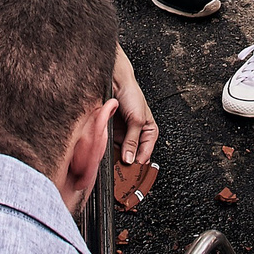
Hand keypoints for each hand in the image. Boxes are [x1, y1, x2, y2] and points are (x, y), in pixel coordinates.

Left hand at [110, 47, 158, 167]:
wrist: (113, 80)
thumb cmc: (131, 94)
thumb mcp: (136, 119)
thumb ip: (132, 141)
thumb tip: (130, 159)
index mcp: (149, 131)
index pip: (146, 153)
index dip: (140, 163)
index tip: (132, 172)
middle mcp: (136, 134)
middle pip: (133, 155)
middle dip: (128, 163)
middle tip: (121, 172)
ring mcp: (123, 134)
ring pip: (121, 153)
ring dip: (116, 159)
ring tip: (112, 167)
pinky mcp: (111, 132)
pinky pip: (110, 146)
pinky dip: (107, 151)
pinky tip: (105, 156)